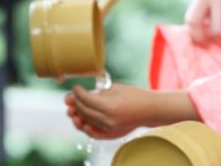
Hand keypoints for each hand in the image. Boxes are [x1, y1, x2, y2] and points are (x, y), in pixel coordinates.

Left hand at [64, 84, 197, 139]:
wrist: (150, 109)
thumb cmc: (135, 95)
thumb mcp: (116, 89)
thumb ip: (99, 93)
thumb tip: (85, 95)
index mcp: (109, 106)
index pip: (86, 100)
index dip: (78, 92)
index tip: (75, 87)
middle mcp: (107, 119)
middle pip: (84, 111)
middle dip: (75, 103)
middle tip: (71, 96)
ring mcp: (109, 128)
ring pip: (86, 122)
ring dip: (77, 115)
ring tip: (72, 109)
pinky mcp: (111, 132)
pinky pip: (93, 132)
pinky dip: (85, 126)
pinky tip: (80, 120)